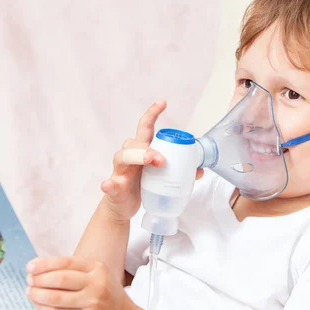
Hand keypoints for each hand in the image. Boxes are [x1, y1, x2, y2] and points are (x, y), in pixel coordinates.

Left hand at [25, 256, 138, 309]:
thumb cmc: (105, 291)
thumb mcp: (97, 273)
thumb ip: (74, 269)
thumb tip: (41, 268)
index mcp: (97, 268)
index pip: (66, 262)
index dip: (45, 264)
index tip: (30, 266)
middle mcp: (96, 284)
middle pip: (60, 279)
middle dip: (39, 279)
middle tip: (29, 279)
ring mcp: (91, 303)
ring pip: (57, 297)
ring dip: (38, 294)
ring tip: (29, 291)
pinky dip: (44, 307)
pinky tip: (37, 302)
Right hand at [100, 100, 203, 221]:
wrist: (122, 206)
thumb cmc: (141, 186)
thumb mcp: (159, 176)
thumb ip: (178, 170)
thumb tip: (200, 169)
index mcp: (142, 151)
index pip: (145, 128)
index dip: (152, 114)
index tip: (163, 103)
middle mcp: (129, 158)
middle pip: (134, 143)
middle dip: (148, 147)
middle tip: (162, 158)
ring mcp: (120, 172)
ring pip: (121, 157)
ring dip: (135, 157)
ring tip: (148, 161)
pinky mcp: (114, 188)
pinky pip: (110, 184)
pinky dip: (109, 184)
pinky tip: (109, 184)